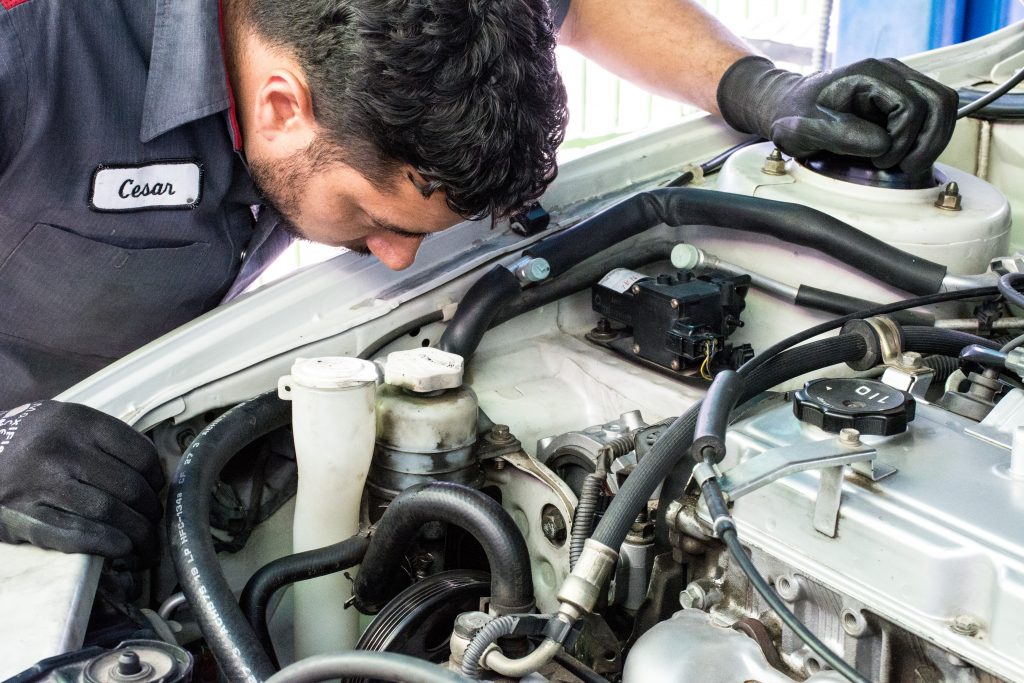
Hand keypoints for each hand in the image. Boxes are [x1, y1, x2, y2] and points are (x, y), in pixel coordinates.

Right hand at [0, 401, 164, 557]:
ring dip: (135, 534)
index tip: (158, 490)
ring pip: (107, 512)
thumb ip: (106, 443)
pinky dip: (105, 544)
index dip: (157, 478)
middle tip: (155, 523)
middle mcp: (60, 450)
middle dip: (150, 512)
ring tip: (145, 544)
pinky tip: (121, 549)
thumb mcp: (67, 423)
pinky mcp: (22, 516)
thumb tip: (153, 476)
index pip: (140, 454)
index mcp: (78, 422)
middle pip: (128, 487)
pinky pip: (74, 534)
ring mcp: (39, 484)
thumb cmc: (32, 441)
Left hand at [716, 56, 957, 174]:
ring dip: (934, 140)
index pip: (910, 106)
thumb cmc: (794, 116)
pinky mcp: (902, 97)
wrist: (788, 107)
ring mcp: (900, 82)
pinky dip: (930, 136)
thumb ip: (842, 136)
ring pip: (944, 105)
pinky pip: (935, 112)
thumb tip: (883, 145)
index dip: (902, 140)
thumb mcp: (806, 131)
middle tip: (904, 167)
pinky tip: (909, 155)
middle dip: (927, 142)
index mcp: (869, 75)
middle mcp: (891, 73)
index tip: (880, 161)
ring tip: (909, 164)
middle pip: (938, 102)